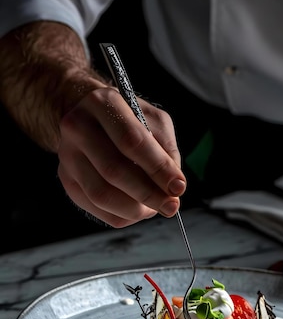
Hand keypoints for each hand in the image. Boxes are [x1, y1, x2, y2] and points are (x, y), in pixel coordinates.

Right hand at [57, 87, 186, 226]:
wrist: (89, 117)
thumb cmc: (128, 119)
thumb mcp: (154, 120)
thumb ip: (167, 150)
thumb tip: (173, 187)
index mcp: (102, 104)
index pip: (132, 141)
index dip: (158, 168)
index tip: (178, 187)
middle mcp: (78, 128)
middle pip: (114, 171)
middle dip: (148, 194)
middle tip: (171, 206)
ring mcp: (68, 156)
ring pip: (102, 195)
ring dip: (135, 209)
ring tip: (155, 208)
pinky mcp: (67, 179)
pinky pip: (96, 208)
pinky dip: (122, 215)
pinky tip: (137, 209)